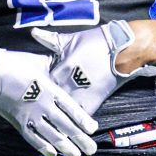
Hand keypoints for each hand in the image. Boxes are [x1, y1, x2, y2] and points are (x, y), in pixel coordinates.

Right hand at [0, 44, 97, 155]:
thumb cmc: (13, 64)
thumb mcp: (38, 64)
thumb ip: (51, 73)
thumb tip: (63, 70)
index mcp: (49, 89)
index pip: (71, 108)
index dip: (83, 120)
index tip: (93, 129)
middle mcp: (43, 105)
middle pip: (66, 125)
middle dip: (80, 139)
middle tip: (91, 149)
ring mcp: (30, 116)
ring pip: (52, 135)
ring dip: (65, 147)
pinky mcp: (18, 122)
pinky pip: (33, 138)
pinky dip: (43, 147)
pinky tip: (52, 154)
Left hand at [31, 21, 155, 113]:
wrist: (121, 51)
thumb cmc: (95, 42)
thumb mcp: (71, 39)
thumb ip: (50, 39)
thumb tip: (34, 32)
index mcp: (60, 70)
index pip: (43, 83)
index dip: (40, 87)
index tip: (37, 89)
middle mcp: (67, 85)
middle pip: (50, 99)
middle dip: (46, 102)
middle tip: (41, 106)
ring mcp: (79, 96)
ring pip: (62, 111)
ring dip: (57, 114)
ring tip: (51, 120)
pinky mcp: (92, 104)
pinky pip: (78, 117)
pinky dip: (73, 120)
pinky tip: (68, 123)